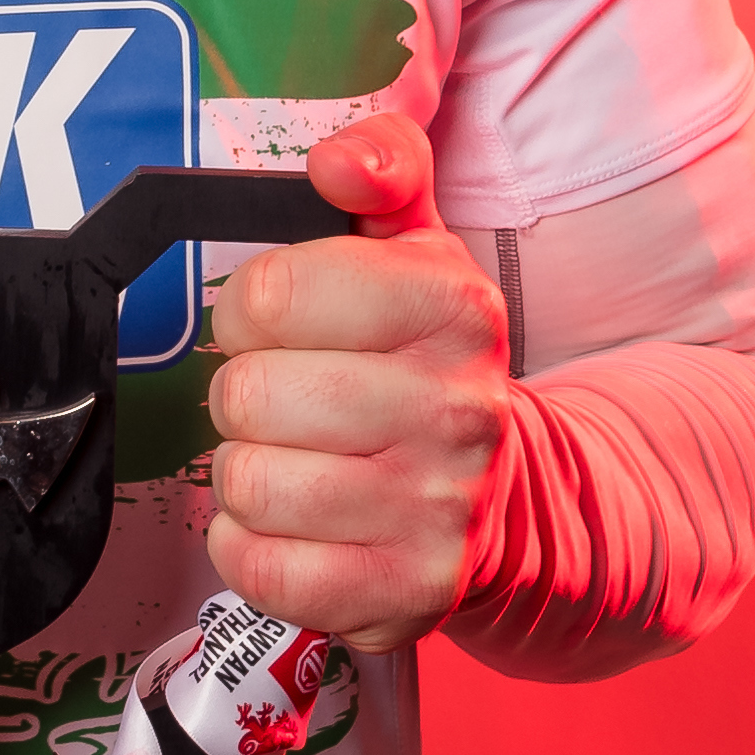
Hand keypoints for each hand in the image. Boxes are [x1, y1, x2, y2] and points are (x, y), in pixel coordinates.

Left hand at [202, 115, 516, 651]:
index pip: (270, 295)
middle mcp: (455, 410)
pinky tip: (295, 523)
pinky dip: (252, 547)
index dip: (251, 309)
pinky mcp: (405, 593)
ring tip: (297, 458)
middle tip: (289, 399)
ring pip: (247, 483)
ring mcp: (434, 510)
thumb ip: (382, 169)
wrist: (508, 497)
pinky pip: (261, 570)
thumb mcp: (416, 247)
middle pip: (248, 394)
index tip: (280, 323)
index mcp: (452, 308)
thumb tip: (338, 160)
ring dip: (248, 472)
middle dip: (246, 394)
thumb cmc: (428, 362)